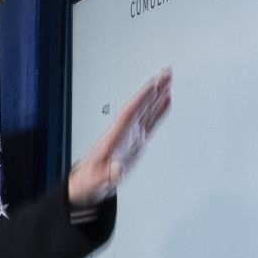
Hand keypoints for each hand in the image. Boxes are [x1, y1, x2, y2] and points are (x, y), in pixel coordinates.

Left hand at [69, 69, 171, 206]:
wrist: (88, 185)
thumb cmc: (90, 181)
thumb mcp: (97, 182)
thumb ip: (108, 176)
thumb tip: (117, 170)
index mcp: (114, 137)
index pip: (130, 113)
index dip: (142, 99)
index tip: (152, 85)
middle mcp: (124, 132)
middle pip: (140, 106)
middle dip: (153, 89)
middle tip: (166, 72)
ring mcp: (131, 135)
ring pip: (147, 110)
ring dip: (157, 95)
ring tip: (169, 80)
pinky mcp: (136, 142)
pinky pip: (150, 122)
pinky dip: (159, 111)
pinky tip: (166, 101)